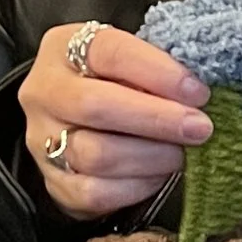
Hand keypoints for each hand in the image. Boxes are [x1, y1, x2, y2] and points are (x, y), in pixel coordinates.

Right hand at [19, 18, 211, 221]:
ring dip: (150, 157)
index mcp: (63, 48)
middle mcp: (44, 92)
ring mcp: (41, 141)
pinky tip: (157, 175)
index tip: (197, 91)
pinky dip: (135, 187)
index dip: (157, 72)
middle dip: (156, 120)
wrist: (79, 120)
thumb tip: (198, 95)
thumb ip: (157, 69)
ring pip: (95, 155)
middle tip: (199, 128)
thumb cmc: (116, 82)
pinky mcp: (54, 183)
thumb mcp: (131, 60)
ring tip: (181, 153)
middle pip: (95, 107)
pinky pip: (94, 193)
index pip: (108, 52)